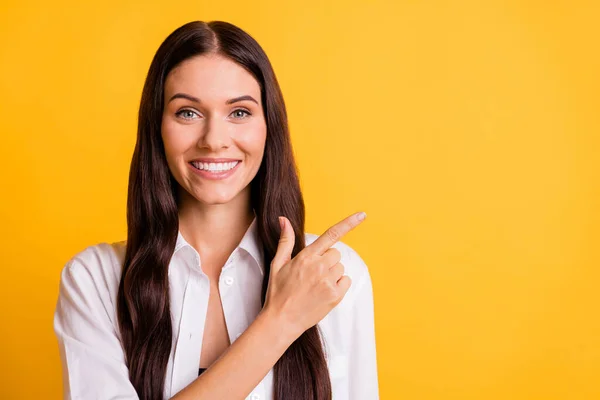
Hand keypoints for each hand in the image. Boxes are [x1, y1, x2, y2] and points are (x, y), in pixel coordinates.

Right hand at [262, 211, 366, 337]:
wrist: (282, 320)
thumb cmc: (278, 292)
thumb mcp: (278, 264)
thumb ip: (286, 240)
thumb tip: (283, 219)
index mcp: (306, 257)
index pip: (331, 235)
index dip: (348, 223)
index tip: (362, 215)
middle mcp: (319, 267)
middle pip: (336, 253)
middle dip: (327, 260)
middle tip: (313, 274)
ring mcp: (328, 282)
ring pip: (340, 268)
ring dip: (332, 273)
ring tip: (316, 285)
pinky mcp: (335, 296)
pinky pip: (346, 281)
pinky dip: (338, 285)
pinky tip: (324, 292)